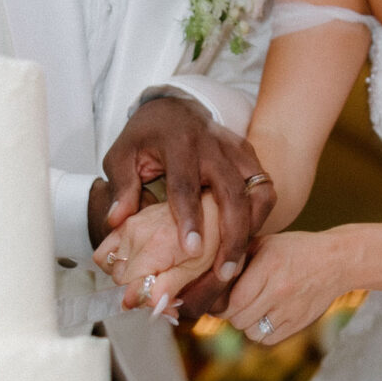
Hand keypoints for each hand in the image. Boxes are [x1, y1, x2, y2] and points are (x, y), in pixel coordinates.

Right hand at [95, 197, 220, 311]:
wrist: (209, 208)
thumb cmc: (209, 238)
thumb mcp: (196, 268)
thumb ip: (170, 287)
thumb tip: (150, 305)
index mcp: (156, 248)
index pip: (132, 290)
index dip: (147, 303)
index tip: (165, 304)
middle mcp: (137, 236)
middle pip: (122, 283)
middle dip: (140, 291)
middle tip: (164, 290)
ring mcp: (128, 228)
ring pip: (113, 271)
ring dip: (129, 279)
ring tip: (152, 275)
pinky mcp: (124, 224)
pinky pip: (104, 253)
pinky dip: (115, 264)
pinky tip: (135, 265)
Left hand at [100, 97, 274, 287]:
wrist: (174, 109)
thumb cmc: (145, 138)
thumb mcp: (122, 155)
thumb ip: (121, 186)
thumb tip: (116, 220)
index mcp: (178, 144)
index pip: (186, 184)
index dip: (190, 219)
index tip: (192, 251)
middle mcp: (213, 145)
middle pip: (232, 193)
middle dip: (232, 235)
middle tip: (224, 272)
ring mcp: (236, 150)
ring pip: (259, 191)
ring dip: (252, 229)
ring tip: (236, 263)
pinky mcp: (250, 157)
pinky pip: (265, 189)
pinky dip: (260, 217)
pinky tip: (244, 242)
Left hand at [227, 230, 346, 343]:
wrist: (337, 261)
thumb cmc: (296, 249)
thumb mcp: (267, 243)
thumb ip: (240, 257)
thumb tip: (211, 276)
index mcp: (269, 267)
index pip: (233, 300)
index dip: (221, 304)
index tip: (219, 300)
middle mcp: (279, 290)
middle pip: (239, 319)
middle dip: (231, 314)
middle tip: (234, 304)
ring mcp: (290, 309)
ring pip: (251, 332)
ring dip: (246, 324)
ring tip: (251, 310)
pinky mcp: (299, 323)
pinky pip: (267, 339)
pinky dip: (261, 332)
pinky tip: (266, 316)